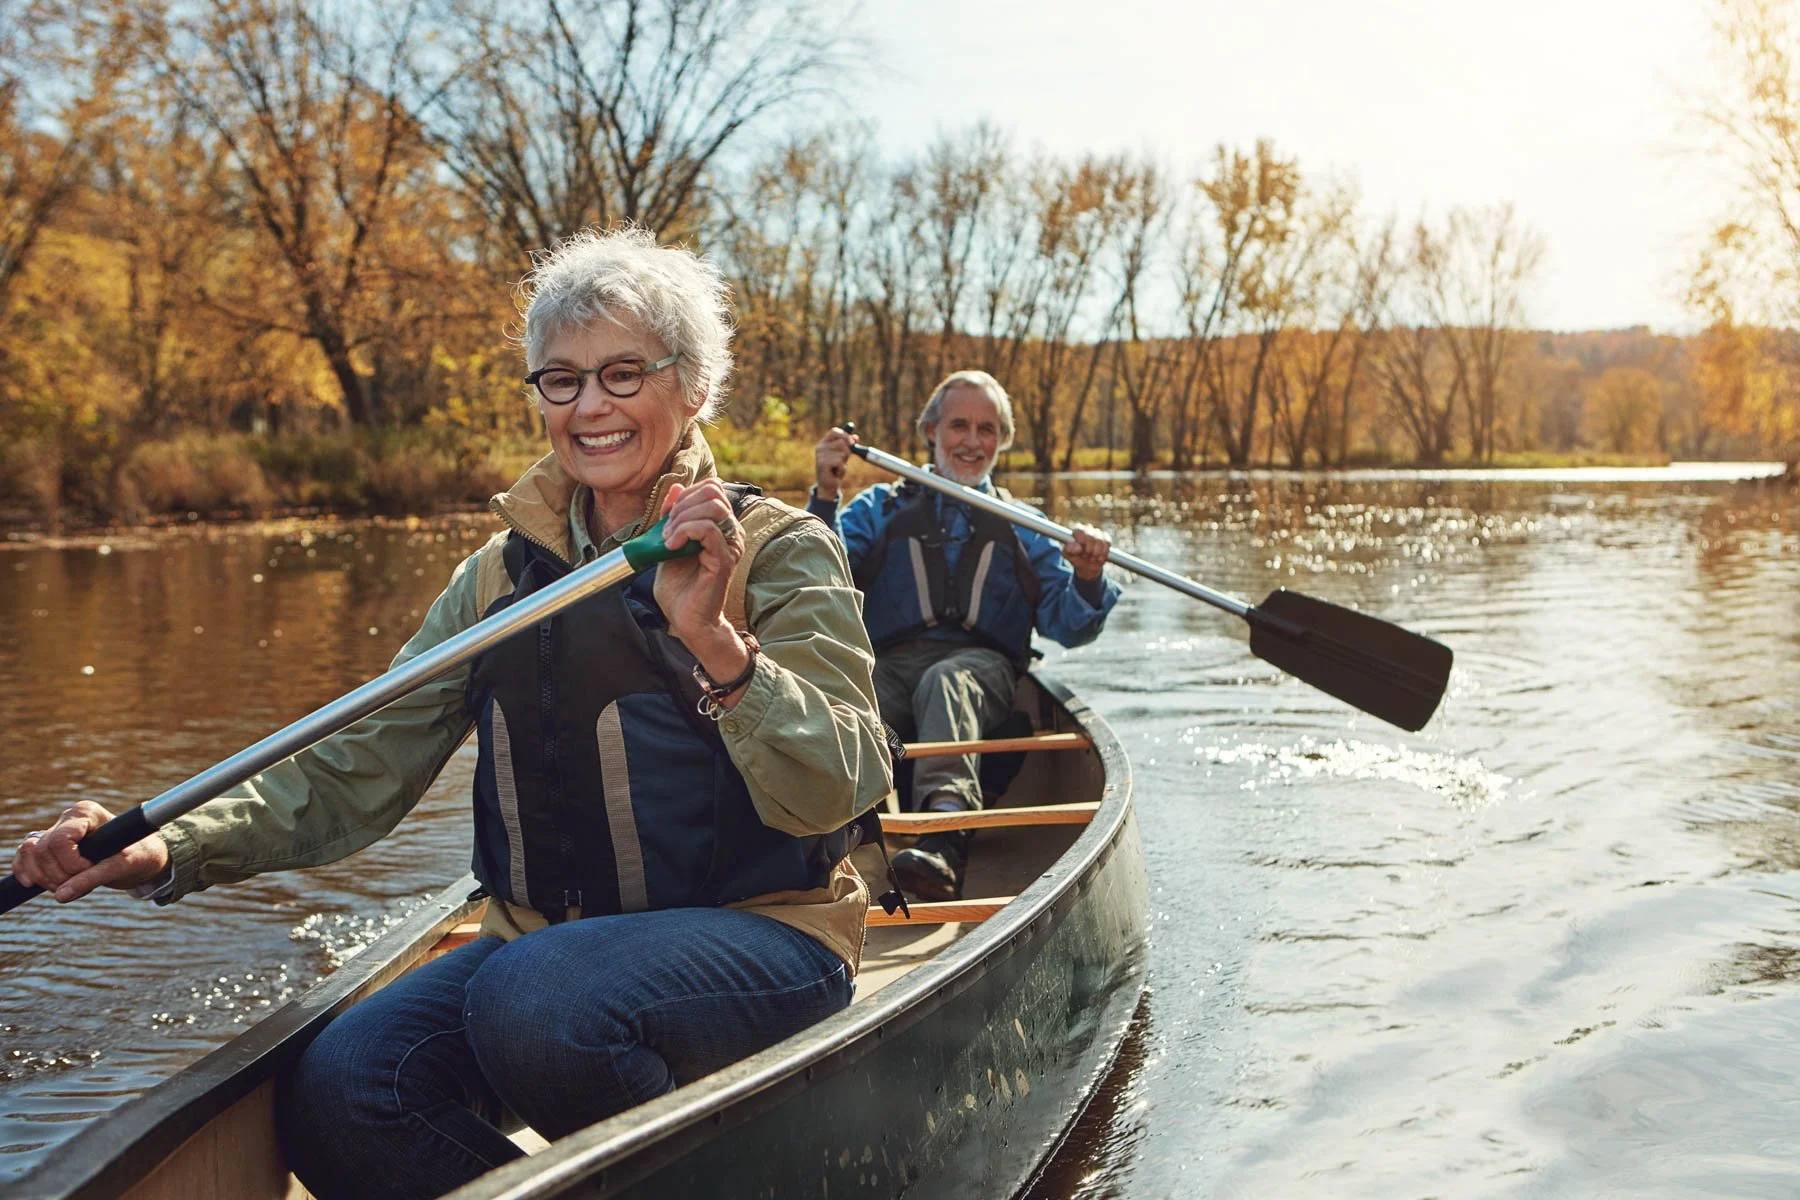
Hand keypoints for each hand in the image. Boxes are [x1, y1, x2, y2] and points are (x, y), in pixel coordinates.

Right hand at [11, 800, 169, 901]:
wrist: (142, 857)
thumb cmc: (138, 855)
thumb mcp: (121, 867)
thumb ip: (92, 879)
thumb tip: (60, 896)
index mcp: (86, 813)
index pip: (60, 841)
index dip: (70, 864)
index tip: (91, 871)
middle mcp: (68, 818)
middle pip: (42, 850)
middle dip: (58, 875)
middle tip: (81, 884)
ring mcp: (55, 830)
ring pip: (29, 854)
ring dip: (44, 878)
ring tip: (68, 886)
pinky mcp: (48, 846)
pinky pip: (24, 858)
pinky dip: (27, 873)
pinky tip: (36, 884)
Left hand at [653, 477, 744, 640]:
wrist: (685, 620)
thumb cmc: (680, 588)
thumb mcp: (669, 542)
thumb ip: (673, 516)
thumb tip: (675, 487)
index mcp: (721, 527)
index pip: (711, 489)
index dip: (685, 495)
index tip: (667, 517)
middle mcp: (731, 533)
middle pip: (713, 493)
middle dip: (682, 505)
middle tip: (666, 530)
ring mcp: (730, 545)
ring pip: (712, 507)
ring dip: (682, 518)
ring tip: (668, 539)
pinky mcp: (725, 559)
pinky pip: (707, 529)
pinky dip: (684, 531)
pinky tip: (671, 546)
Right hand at [814, 428, 857, 499]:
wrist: (828, 486)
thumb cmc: (835, 469)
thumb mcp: (843, 455)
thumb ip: (848, 445)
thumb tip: (856, 437)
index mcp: (824, 443)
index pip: (835, 431)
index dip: (845, 435)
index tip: (853, 442)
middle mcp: (820, 447)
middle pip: (842, 441)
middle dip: (847, 452)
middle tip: (841, 461)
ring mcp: (820, 455)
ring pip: (842, 453)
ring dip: (843, 462)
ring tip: (836, 468)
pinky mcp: (822, 464)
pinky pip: (840, 462)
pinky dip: (841, 469)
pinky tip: (835, 473)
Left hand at [1062, 524, 1110, 581]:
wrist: (1087, 566)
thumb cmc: (1076, 558)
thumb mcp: (1068, 555)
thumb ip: (1068, 550)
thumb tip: (1078, 547)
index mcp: (1077, 531)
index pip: (1080, 530)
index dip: (1081, 540)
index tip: (1081, 550)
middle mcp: (1088, 529)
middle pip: (1091, 535)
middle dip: (1089, 549)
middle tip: (1085, 556)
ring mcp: (1098, 533)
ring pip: (1100, 541)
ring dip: (1096, 553)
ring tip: (1091, 559)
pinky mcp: (1106, 539)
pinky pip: (1107, 544)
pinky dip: (1103, 553)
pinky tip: (1098, 558)